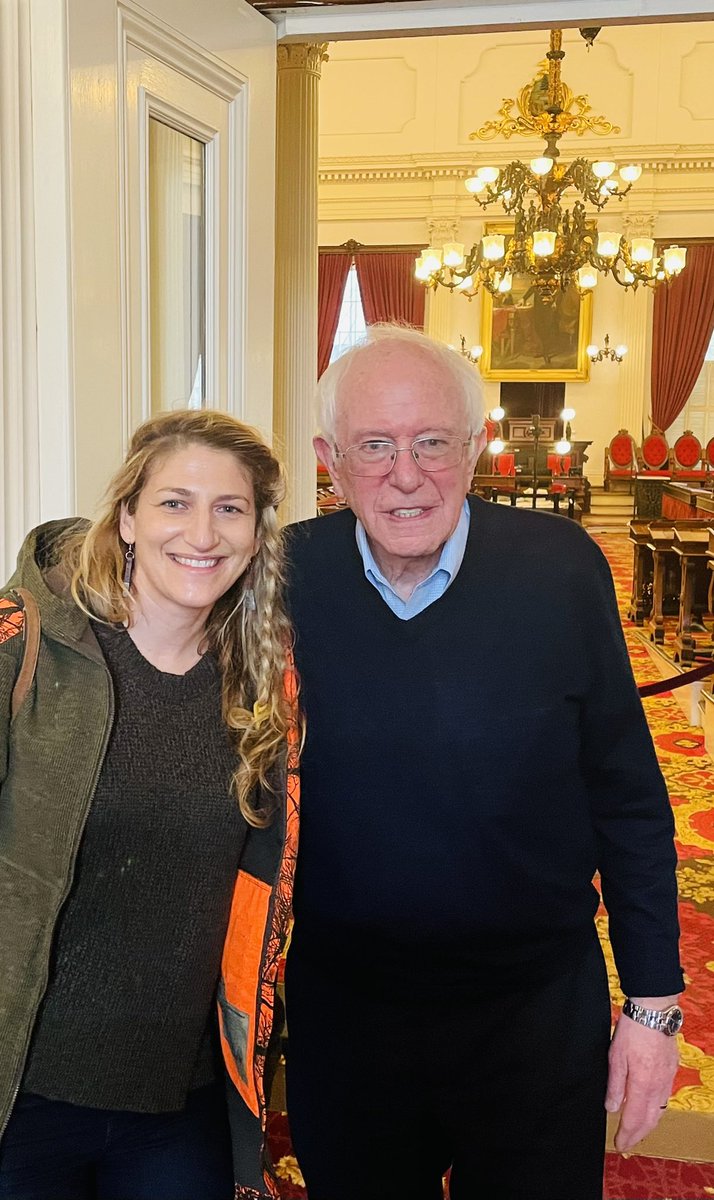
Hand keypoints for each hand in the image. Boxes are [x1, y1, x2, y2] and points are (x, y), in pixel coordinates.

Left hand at [606, 1012, 678, 1150]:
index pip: (634, 1119)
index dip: (626, 1134)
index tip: (619, 1144)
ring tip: (638, 1132)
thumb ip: (614, 1085)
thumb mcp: (615, 1056)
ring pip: (659, 1112)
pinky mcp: (671, 1071)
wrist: (654, 1012)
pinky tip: (651, 1110)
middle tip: (627, 1143)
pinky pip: (665, 1099)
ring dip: (648, 1125)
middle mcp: (658, 1087)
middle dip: (638, 1135)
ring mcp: (667, 1079)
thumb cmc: (632, 1031)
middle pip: (649, 1121)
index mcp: (642, 1085)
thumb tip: (612, 1108)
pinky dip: (656, 1111)